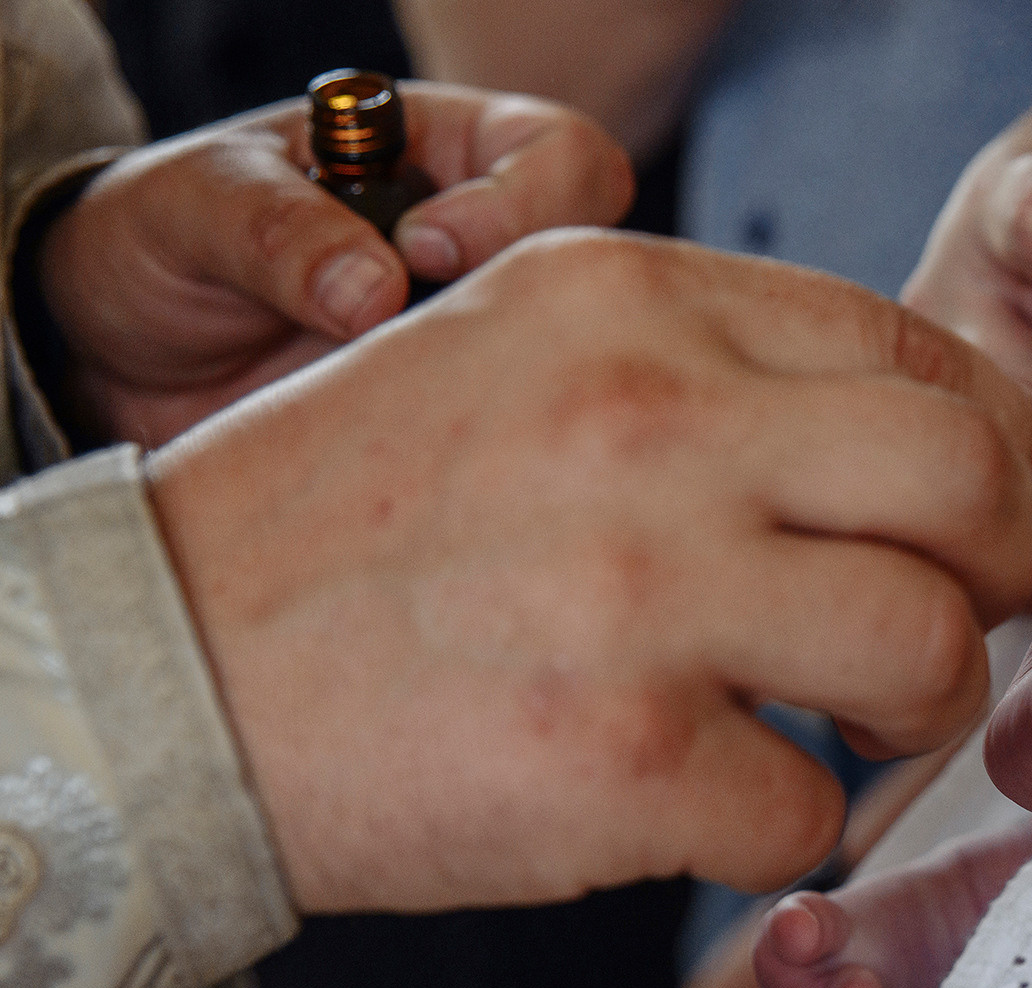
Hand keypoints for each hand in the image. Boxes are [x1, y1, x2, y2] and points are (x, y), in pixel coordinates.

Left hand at [39, 81, 633, 446]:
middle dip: (522, 313)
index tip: (426, 245)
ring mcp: (484, 350)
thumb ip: (277, 229)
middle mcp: (492, 254)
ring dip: (490, 399)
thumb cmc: (166, 241)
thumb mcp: (194, 203)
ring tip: (387, 412)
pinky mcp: (463, 437)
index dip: (521, 202)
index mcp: (452, 156)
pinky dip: (467, 468)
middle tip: (412, 346)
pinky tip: (397, 470)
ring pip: (561, 375)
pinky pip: (507, 455)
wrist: (123, 362)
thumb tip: (376, 290)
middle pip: (593, 275)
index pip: (561, 158)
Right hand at [145, 229, 1031, 912]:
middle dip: (1008, 562)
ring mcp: (641, 589)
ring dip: (916, 709)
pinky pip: (804, 813)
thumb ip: (720, 379)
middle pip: (969, 478)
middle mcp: (650, 420)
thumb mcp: (523, 367)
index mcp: (629, 299)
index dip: (1009, 442)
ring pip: (926, 650)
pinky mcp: (620, 760)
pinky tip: (706, 806)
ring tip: (843, 722)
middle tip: (962, 615)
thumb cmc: (357, 526)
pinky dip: (777, 829)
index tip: (1027, 509)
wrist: (160, 676)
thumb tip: (942, 448)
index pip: (910, 348)